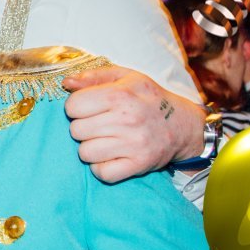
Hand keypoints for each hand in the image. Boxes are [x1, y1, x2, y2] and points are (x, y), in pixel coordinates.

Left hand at [63, 65, 205, 182]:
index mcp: (120, 95)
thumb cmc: (148, 99)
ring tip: (106, 140)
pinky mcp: (138, 165)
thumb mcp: (126, 77)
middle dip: (84, 128)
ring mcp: (133, 144)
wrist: (183, 125)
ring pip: (85, 153)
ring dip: (91, 148)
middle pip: (76, 130)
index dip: (77, 107)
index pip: (73, 106)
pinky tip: (112, 156)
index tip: (90, 108)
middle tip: (100, 125)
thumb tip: (66, 83)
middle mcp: (127, 119)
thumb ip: (93, 77)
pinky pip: (102, 173)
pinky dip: (102, 167)